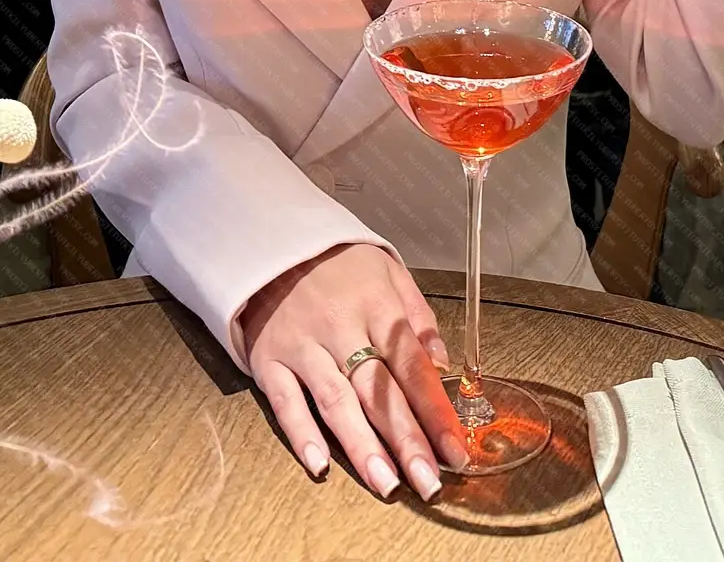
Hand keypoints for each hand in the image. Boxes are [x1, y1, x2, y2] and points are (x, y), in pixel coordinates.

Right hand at [241, 243, 468, 497]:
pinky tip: (320, 466)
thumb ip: (417, 317)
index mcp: (375, 303)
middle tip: (428, 482)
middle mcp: (339, 326)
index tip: (455, 450)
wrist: (272, 241)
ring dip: (362, 446)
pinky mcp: (268, 359)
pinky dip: (301, 435)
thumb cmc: (338, 263)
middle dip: (406, 440)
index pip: (411, 364)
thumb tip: (442, 363)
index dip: (435, 411)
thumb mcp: (388, 271)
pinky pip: (285, 402)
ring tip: (386, 483)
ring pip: (335, 401)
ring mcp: (302, 345)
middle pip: (377, 390)